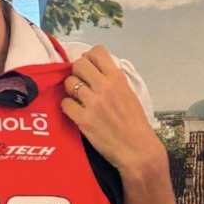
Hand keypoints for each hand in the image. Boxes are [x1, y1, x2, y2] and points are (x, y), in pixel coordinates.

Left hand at [61, 45, 163, 175]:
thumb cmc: (135, 122)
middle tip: (82, 83)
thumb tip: (95, 69)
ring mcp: (92, 103)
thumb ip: (112, 80)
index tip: (90, 67)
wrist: (138, 150)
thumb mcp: (129, 93)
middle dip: (77, 72)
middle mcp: (104, 87)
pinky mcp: (83, 119)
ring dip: (71, 90)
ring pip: (69, 82)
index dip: (90, 57)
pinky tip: (76, 112)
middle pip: (78, 64)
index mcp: (117, 79)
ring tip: (79, 98)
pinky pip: (65, 103)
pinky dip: (68, 107)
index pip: (97, 52)